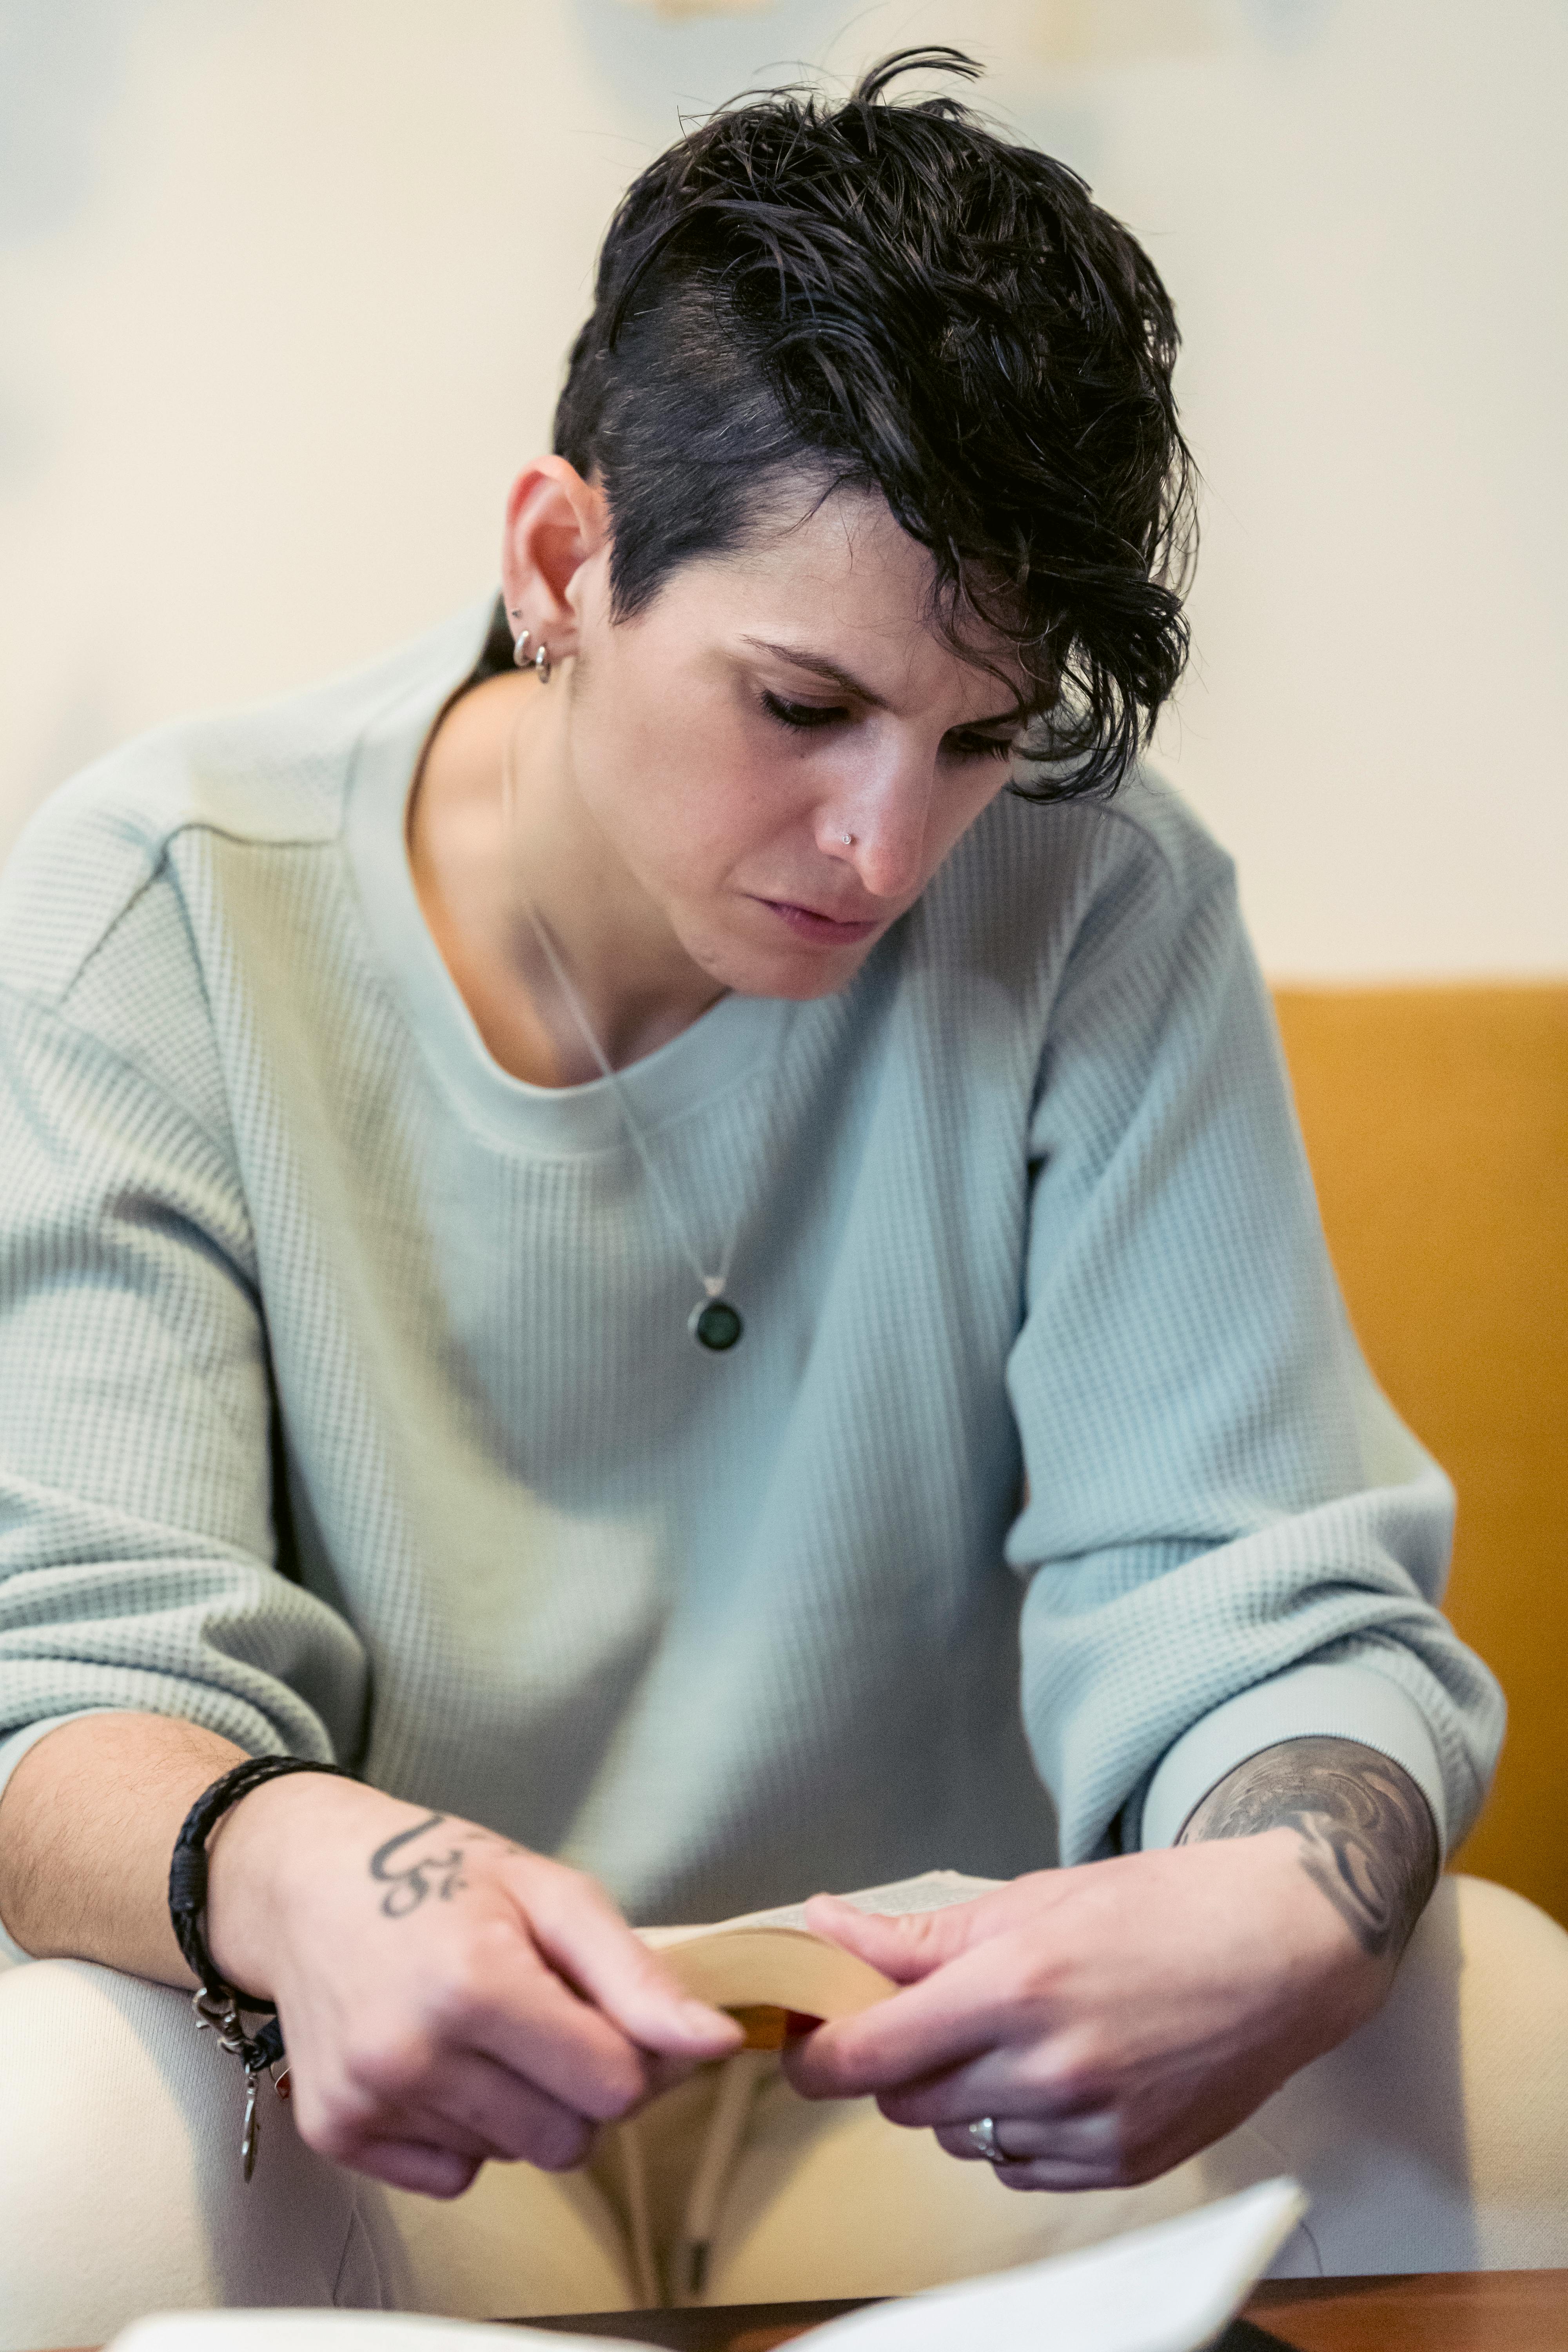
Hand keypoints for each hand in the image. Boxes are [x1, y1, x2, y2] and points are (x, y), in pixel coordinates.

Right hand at [207, 1777, 741, 2197]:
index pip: (616, 2085)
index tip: (613, 2014)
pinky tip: (440, 2059)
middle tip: (546, 2018)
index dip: (635, 2055)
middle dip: (580, 2086)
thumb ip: (638, 1975)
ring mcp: (369, 2098)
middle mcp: (414, 2051)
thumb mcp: (551, 1891)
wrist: (307, 1883)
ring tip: (484, 2027)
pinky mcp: (336, 2131)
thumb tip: (717, 2042)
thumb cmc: (437, 1875)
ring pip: (515, 2157)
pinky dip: (463, 2131)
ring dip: (521, 2105)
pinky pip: (452, 2176)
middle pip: (570, 2136)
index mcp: (477, 1981)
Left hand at [782, 1833, 1388, 2189]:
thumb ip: (920, 1934)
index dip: (816, 2057)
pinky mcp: (1125, 2164)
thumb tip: (824, 1928)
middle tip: (922, 2020)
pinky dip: (1013, 2132)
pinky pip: (1020, 2169)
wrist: (1285, 1948)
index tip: (801, 2042)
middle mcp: (1049, 2067)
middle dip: (893, 2065)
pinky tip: (1050, 2080)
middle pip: (906, 2102)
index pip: (871, 2055)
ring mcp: (1090, 2126)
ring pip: (961, 2139)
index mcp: (1016, 1985)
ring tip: (1009, 2040)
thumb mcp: (1034, 1899)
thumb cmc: (1163, 1907)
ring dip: (957, 2100)